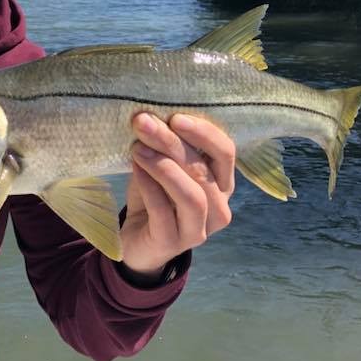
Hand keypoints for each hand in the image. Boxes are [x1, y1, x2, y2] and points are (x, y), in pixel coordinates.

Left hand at [119, 113, 235, 281]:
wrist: (136, 241)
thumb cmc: (154, 197)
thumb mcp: (162, 166)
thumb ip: (165, 146)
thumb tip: (151, 115)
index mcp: (221, 183)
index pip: (226, 152)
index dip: (204, 133)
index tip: (175, 117)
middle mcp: (218, 208)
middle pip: (203, 171)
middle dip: (173, 143)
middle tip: (144, 123)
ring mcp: (198, 230)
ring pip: (191, 196)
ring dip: (164, 167)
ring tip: (138, 148)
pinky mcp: (173, 244)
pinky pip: (164, 211)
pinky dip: (149, 186)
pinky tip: (135, 168)